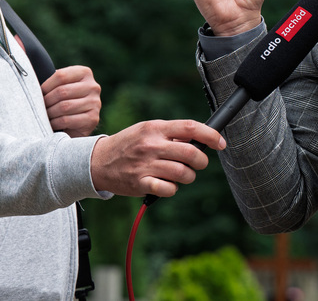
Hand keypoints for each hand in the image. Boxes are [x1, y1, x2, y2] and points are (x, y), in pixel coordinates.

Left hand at [41, 65, 101, 137]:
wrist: (80, 123)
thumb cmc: (65, 101)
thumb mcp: (62, 86)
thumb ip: (53, 81)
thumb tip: (29, 79)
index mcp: (85, 73)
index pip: (61, 75)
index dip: (46, 86)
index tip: (38, 94)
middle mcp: (93, 86)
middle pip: (62, 91)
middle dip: (46, 101)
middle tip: (39, 107)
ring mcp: (95, 103)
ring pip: (64, 107)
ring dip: (50, 113)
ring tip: (45, 116)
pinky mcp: (93, 118)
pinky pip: (67, 120)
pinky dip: (55, 123)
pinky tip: (52, 124)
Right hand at [89, 119, 226, 196]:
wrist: (97, 161)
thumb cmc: (129, 144)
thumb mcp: (147, 130)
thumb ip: (171, 133)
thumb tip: (200, 139)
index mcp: (155, 128)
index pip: (190, 127)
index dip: (210, 135)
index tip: (220, 143)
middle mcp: (151, 145)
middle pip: (191, 153)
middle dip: (202, 161)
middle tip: (199, 163)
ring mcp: (145, 165)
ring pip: (183, 173)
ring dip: (188, 176)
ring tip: (181, 174)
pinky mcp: (140, 183)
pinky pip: (168, 189)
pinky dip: (173, 189)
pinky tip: (167, 184)